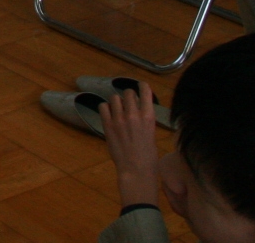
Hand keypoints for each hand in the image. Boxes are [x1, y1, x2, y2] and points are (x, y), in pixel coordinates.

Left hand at [102, 82, 161, 207]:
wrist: (136, 170)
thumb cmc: (148, 156)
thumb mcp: (151, 134)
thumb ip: (144, 120)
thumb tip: (138, 111)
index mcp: (149, 117)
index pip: (145, 92)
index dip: (142, 86)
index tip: (141, 84)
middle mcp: (134, 115)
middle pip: (128, 93)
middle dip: (128, 96)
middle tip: (127, 103)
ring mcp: (119, 119)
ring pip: (114, 97)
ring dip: (116, 101)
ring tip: (117, 110)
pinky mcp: (108, 124)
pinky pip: (103, 106)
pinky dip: (105, 108)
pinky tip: (108, 114)